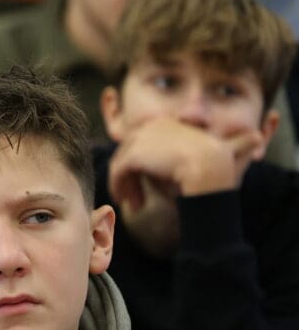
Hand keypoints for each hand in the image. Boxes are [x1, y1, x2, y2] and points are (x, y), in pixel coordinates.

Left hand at [108, 118, 262, 210]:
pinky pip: (118, 171)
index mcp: (165, 124)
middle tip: (137, 199)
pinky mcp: (134, 153)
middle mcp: (151, 126)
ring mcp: (141, 137)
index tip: (148, 184)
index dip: (142, 165)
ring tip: (136, 205)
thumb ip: (160, 162)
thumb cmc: (206, 169)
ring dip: (126, 185)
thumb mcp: (182, 161)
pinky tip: (123, 200)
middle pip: (130, 152)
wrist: (211, 167)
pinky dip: (117, 187)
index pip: (144, 143)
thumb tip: (139, 175)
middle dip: (131, 177)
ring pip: (123, 162)